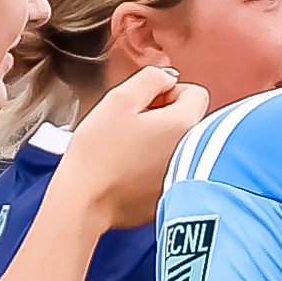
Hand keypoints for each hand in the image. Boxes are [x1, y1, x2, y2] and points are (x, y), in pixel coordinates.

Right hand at [68, 64, 204, 222]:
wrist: (85, 202)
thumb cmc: (98, 152)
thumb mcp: (120, 99)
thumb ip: (151, 78)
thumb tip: (168, 78)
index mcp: (185, 124)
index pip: (196, 92)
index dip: (167, 92)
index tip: (144, 104)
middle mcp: (195, 153)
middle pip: (189, 120)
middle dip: (164, 116)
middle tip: (132, 126)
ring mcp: (185, 177)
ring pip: (180, 145)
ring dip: (160, 141)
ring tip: (130, 150)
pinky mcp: (172, 196)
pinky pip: (171, 170)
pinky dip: (156, 167)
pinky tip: (131, 171)